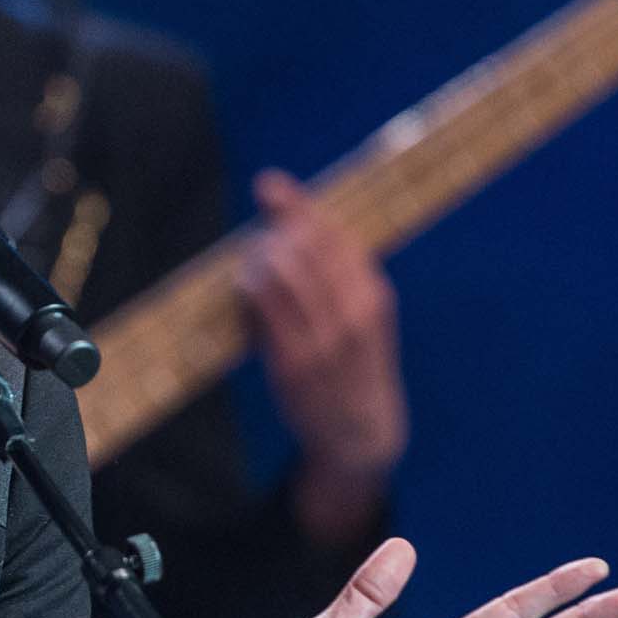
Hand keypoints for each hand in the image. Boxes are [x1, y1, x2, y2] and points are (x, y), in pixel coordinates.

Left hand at [241, 172, 407, 543]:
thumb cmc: (356, 367)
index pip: (335, 235)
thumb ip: (341, 278)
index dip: (300, 206)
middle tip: (257, 228)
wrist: (362, 433)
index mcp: (373, 296)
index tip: (270, 185)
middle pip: (307, 246)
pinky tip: (244, 284)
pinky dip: (250, 289)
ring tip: (251, 259)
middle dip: (275, 225)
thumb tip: (298, 229)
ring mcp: (323, 339)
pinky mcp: (294, 364)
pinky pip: (265, 311)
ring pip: (284, 272)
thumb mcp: (365, 318)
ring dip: (259, 256)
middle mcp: (354, 313)